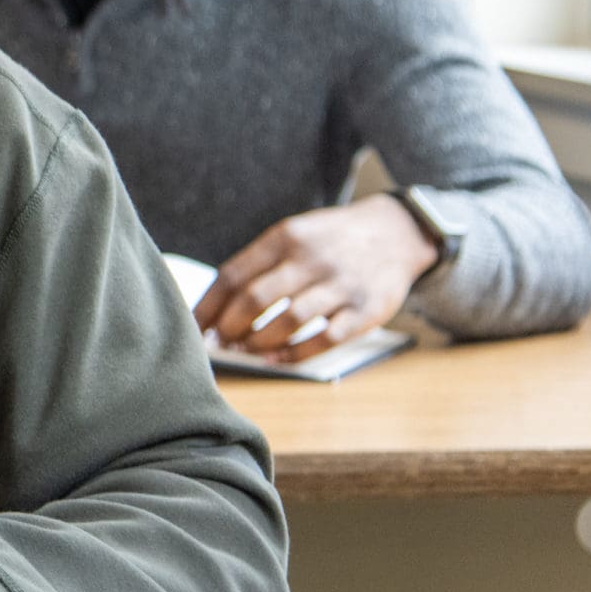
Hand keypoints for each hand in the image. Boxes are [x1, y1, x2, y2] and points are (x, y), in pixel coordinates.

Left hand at [193, 196, 435, 361]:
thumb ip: (259, 264)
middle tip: (219, 342)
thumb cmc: (330, 240)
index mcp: (285, 237)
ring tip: (245, 350)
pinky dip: (296, 354)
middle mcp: (312, 259)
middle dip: (229, 326)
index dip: (208, 306)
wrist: (397, 232)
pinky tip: (276, 359)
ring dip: (259, 342)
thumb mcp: (294, 234)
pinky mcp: (366, 311)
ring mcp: (341, 285)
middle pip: (255, 299)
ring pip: (288, 320)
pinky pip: (325, 339)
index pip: (233, 275)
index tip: (194, 327)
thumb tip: (216, 305)